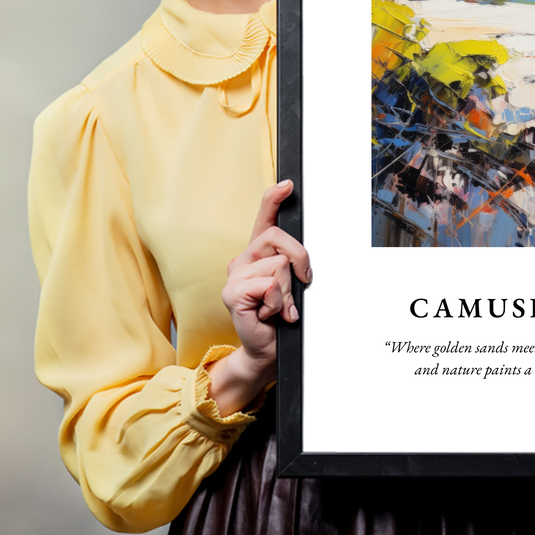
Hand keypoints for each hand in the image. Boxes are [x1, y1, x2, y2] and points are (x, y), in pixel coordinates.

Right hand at [207, 180, 311, 414]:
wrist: (267, 349)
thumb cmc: (280, 317)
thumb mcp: (292, 285)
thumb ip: (293, 265)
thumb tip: (302, 258)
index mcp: (258, 254)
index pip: (264, 218)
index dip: (274, 198)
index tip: (288, 185)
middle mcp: (243, 259)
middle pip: (279, 238)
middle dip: (300, 260)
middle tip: (300, 283)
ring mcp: (235, 275)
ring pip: (278, 265)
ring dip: (288, 291)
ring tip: (279, 306)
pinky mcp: (232, 293)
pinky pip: (269, 285)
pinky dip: (278, 303)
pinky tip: (269, 314)